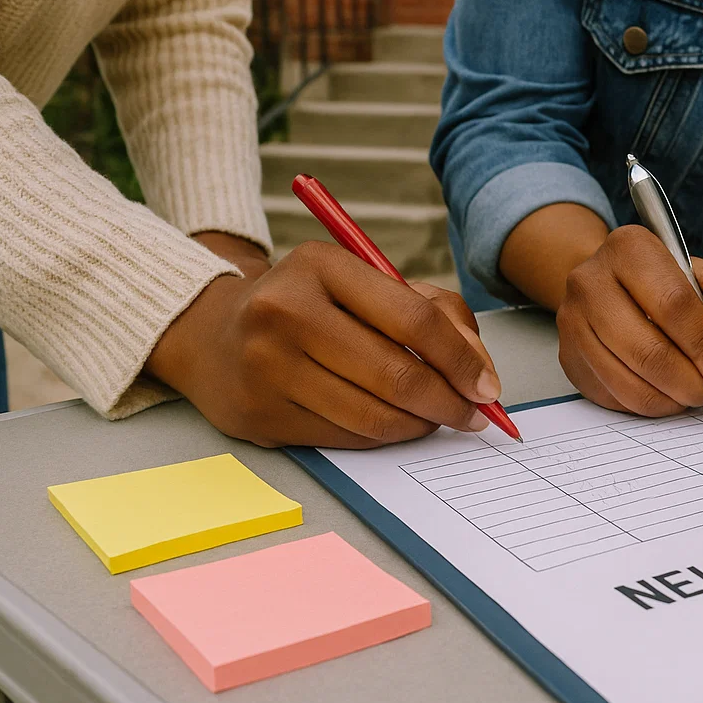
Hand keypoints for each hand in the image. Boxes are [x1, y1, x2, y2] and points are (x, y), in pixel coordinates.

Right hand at [146, 240, 499, 447]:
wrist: (214, 334)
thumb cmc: (312, 305)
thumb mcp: (368, 284)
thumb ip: (435, 313)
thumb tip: (480, 372)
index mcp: (320, 265)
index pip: (413, 319)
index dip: (461, 359)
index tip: (488, 387)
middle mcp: (285, 311)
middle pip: (396, 375)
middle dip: (450, 402)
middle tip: (475, 415)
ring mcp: (265, 366)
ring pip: (373, 415)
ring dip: (420, 425)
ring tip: (438, 419)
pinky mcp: (259, 414)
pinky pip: (345, 437)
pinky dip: (383, 436)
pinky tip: (395, 425)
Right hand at [557, 226, 702, 415]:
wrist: (619, 286)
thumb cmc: (672, 284)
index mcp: (630, 248)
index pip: (673, 305)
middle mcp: (590, 281)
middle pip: (647, 350)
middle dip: (690, 382)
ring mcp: (572, 321)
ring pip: (628, 380)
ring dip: (671, 399)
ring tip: (694, 393)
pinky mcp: (568, 357)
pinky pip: (612, 396)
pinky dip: (648, 405)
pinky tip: (666, 392)